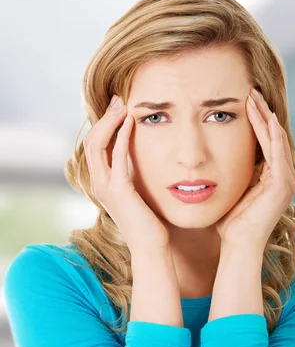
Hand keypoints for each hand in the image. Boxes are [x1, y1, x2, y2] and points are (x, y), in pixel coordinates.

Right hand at [83, 95, 169, 253]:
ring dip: (110, 122)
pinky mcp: (119, 191)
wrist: (151, 247)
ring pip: (97, 145)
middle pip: (91, 141)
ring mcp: (106, 188)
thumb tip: (139, 158)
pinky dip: (121, 136)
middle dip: (104, 117)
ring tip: (123, 105)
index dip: (103, 124)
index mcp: (101, 183)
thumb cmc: (149, 222)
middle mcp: (98, 184)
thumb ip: (132, 175)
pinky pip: (116, 156)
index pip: (94, 146)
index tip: (118, 107)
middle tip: (119, 99)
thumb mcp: (138, 193)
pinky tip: (131, 122)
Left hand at [215, 88, 294, 249]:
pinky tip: (266, 118)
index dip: (256, 120)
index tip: (244, 101)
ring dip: (265, 118)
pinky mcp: (284, 186)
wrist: (237, 245)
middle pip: (274, 136)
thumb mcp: (231, 188)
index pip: (265, 141)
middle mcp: (284, 176)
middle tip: (251, 90)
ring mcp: (287, 181)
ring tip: (255, 98)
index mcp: (272, 177)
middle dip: (262, 113)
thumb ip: (232, 172)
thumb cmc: (230, 222)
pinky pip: (278, 154)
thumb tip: (216, 155)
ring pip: (276, 141)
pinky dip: (272, 136)